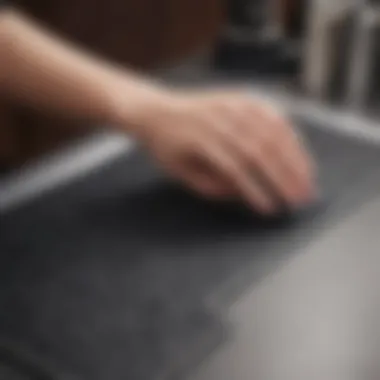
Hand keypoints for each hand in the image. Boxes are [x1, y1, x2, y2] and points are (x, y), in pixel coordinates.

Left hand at [131, 89, 316, 213]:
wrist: (158, 111)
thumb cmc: (167, 147)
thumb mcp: (179, 173)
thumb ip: (210, 186)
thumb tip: (243, 192)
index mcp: (199, 138)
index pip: (235, 168)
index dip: (255, 189)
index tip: (271, 209)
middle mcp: (219, 117)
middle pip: (259, 149)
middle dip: (284, 177)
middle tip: (301, 199)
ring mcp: (232, 104)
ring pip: (271, 132)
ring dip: (294, 158)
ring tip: (308, 181)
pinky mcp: (242, 97)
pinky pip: (272, 115)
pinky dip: (290, 135)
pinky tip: (300, 153)